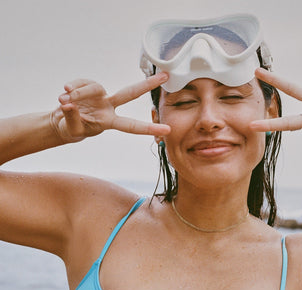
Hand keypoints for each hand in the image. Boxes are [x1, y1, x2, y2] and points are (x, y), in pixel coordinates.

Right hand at [54, 73, 170, 141]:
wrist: (60, 122)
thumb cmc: (71, 129)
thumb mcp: (71, 130)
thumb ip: (72, 118)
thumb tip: (69, 104)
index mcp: (110, 122)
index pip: (131, 126)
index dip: (148, 128)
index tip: (168, 130)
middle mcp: (109, 107)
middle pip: (130, 93)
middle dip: (147, 84)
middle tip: (165, 75)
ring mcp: (100, 95)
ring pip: (94, 88)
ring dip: (78, 93)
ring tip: (63, 101)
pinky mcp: (88, 86)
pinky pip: (82, 82)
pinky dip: (72, 87)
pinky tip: (63, 94)